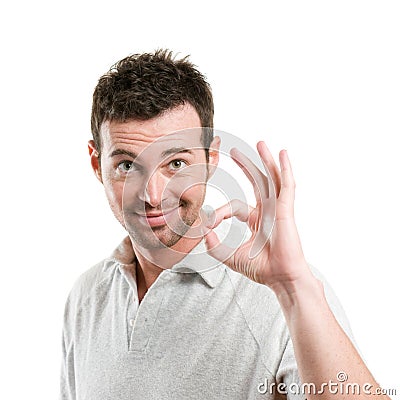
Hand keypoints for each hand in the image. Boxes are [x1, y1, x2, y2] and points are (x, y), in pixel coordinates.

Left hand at [202, 141, 314, 291]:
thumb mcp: (231, 256)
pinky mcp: (286, 209)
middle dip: (246, 166)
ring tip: (260, 143)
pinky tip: (282, 154)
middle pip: (256, 182)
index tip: (208, 223)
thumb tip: (203, 232)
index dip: (219, 213)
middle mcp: (267, 211)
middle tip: (235, 151)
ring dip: (266, 160)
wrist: (280, 278)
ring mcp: (278, 208)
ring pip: (271, 178)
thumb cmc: (262, 268)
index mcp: (256, 220)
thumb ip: (215, 246)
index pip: (234, 206)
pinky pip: (286, 185)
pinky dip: (285, 169)